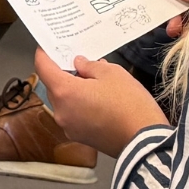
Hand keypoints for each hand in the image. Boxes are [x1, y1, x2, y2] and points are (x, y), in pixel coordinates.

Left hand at [33, 49, 167, 158]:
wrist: (145, 141)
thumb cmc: (129, 105)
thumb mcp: (112, 73)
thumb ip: (90, 65)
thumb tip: (79, 64)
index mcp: (64, 92)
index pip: (42, 67)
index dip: (44, 54)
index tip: (48, 46)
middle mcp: (61, 111)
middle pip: (53, 85)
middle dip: (63, 72)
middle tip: (79, 62)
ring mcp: (69, 127)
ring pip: (64, 101)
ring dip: (73, 89)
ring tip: (94, 81)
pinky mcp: (80, 137)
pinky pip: (73, 115)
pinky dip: (80, 104)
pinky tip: (98, 99)